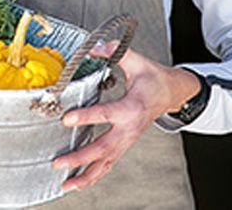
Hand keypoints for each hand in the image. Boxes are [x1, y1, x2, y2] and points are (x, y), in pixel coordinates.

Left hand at [50, 44, 200, 191]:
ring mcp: (127, 140)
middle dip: (80, 158)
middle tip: (59, 162)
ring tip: (66, 185)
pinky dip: (93, 177)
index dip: (86, 117)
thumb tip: (93, 47)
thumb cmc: (154, 79)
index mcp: (132, 107)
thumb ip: (115, 52)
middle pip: (103, 148)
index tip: (67, 119)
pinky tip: (78, 183)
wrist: (172, 93)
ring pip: (106, 163)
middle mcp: (129, 129)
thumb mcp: (138, 61)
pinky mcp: (124, 145)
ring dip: (85, 176)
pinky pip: (108, 165)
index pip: (106, 114)